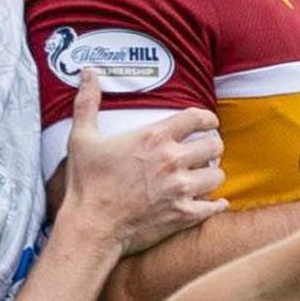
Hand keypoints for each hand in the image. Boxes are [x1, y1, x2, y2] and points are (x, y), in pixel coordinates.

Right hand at [55, 73, 224, 258]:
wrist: (91, 227)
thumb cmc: (86, 184)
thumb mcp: (82, 139)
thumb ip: (87, 103)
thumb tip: (87, 73)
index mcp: (154, 138)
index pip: (198, 118)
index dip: (207, 119)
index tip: (207, 124)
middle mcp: (173, 160)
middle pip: (214, 145)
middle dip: (212, 146)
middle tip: (204, 152)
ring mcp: (180, 189)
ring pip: (217, 175)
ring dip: (211, 175)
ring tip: (203, 176)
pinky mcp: (182, 214)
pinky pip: (213, 207)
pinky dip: (215, 204)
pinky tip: (213, 203)